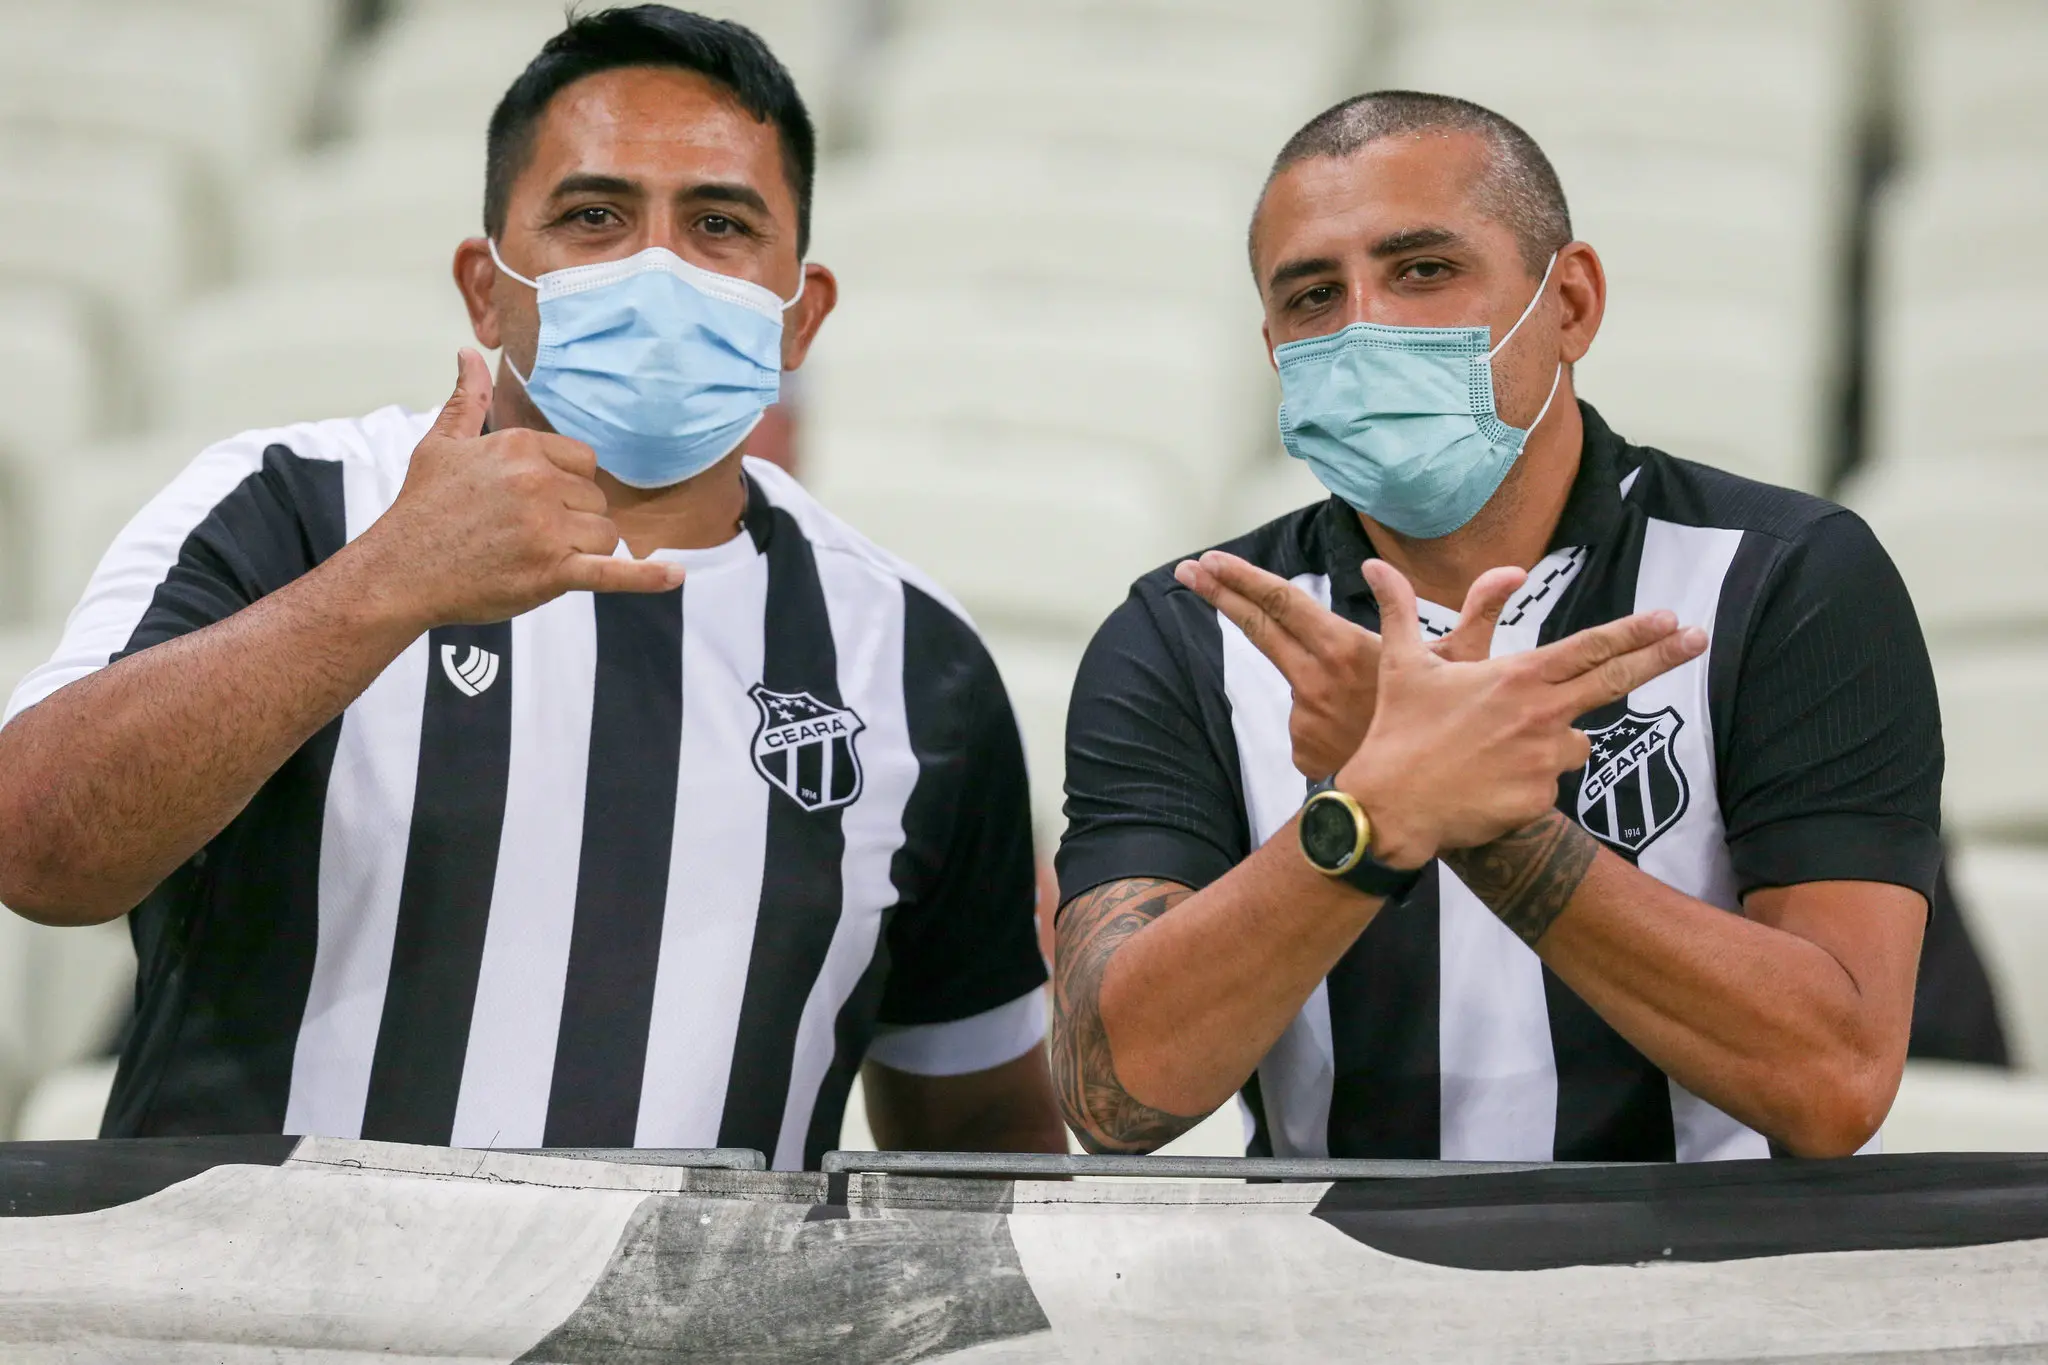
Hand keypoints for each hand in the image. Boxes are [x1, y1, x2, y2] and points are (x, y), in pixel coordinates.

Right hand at [361, 350, 683, 627]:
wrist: (400, 571)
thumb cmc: (421, 509)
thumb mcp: (441, 445)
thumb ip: (466, 400)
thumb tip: (468, 354)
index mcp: (521, 446)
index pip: (583, 463)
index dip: (566, 488)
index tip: (533, 505)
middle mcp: (539, 482)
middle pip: (595, 501)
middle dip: (573, 520)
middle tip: (525, 537)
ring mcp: (548, 528)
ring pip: (605, 536)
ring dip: (583, 550)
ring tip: (535, 558)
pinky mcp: (553, 573)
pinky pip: (613, 573)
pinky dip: (647, 577)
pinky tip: (674, 576)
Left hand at [1173, 551, 1526, 777]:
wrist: (1419, 808)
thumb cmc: (1446, 732)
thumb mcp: (1467, 668)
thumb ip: (1482, 613)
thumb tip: (1510, 571)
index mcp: (1344, 650)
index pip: (1282, 604)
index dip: (1242, 580)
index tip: (1207, 562)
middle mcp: (1314, 679)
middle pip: (1258, 627)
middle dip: (1220, 595)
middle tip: (1188, 572)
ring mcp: (1302, 715)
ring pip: (1298, 680)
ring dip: (1314, 681)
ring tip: (1359, 706)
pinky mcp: (1299, 747)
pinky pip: (1308, 721)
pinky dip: (1326, 720)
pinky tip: (1354, 735)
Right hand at [1342, 560, 1705, 867]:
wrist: (1390, 808)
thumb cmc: (1397, 731)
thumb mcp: (1401, 664)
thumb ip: (1399, 609)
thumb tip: (1373, 563)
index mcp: (1517, 677)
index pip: (1590, 648)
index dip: (1635, 631)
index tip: (1670, 618)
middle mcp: (1541, 714)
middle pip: (1615, 681)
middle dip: (1663, 656)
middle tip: (1698, 638)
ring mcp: (1544, 760)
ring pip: (1573, 744)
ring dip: (1552, 741)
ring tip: (1495, 752)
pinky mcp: (1539, 800)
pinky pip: (1547, 785)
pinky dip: (1526, 782)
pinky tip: (1487, 784)